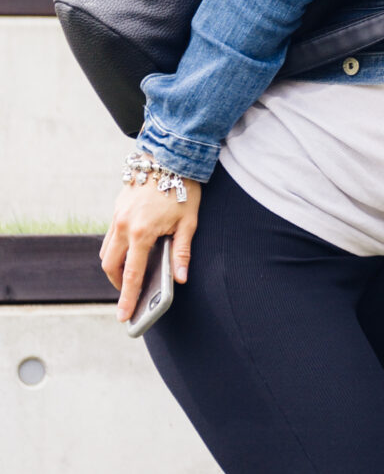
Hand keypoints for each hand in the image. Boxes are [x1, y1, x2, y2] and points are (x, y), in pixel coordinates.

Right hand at [102, 176, 201, 323]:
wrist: (168, 157)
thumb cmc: (182, 190)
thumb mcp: (189, 222)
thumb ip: (182, 253)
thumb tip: (180, 280)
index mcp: (142, 233)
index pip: (132, 274)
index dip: (128, 297)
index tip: (123, 316)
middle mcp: (123, 226)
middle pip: (110, 266)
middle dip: (117, 284)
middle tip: (130, 295)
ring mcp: (116, 217)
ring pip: (105, 251)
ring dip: (114, 267)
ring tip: (131, 276)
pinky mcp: (116, 210)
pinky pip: (109, 237)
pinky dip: (115, 249)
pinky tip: (131, 253)